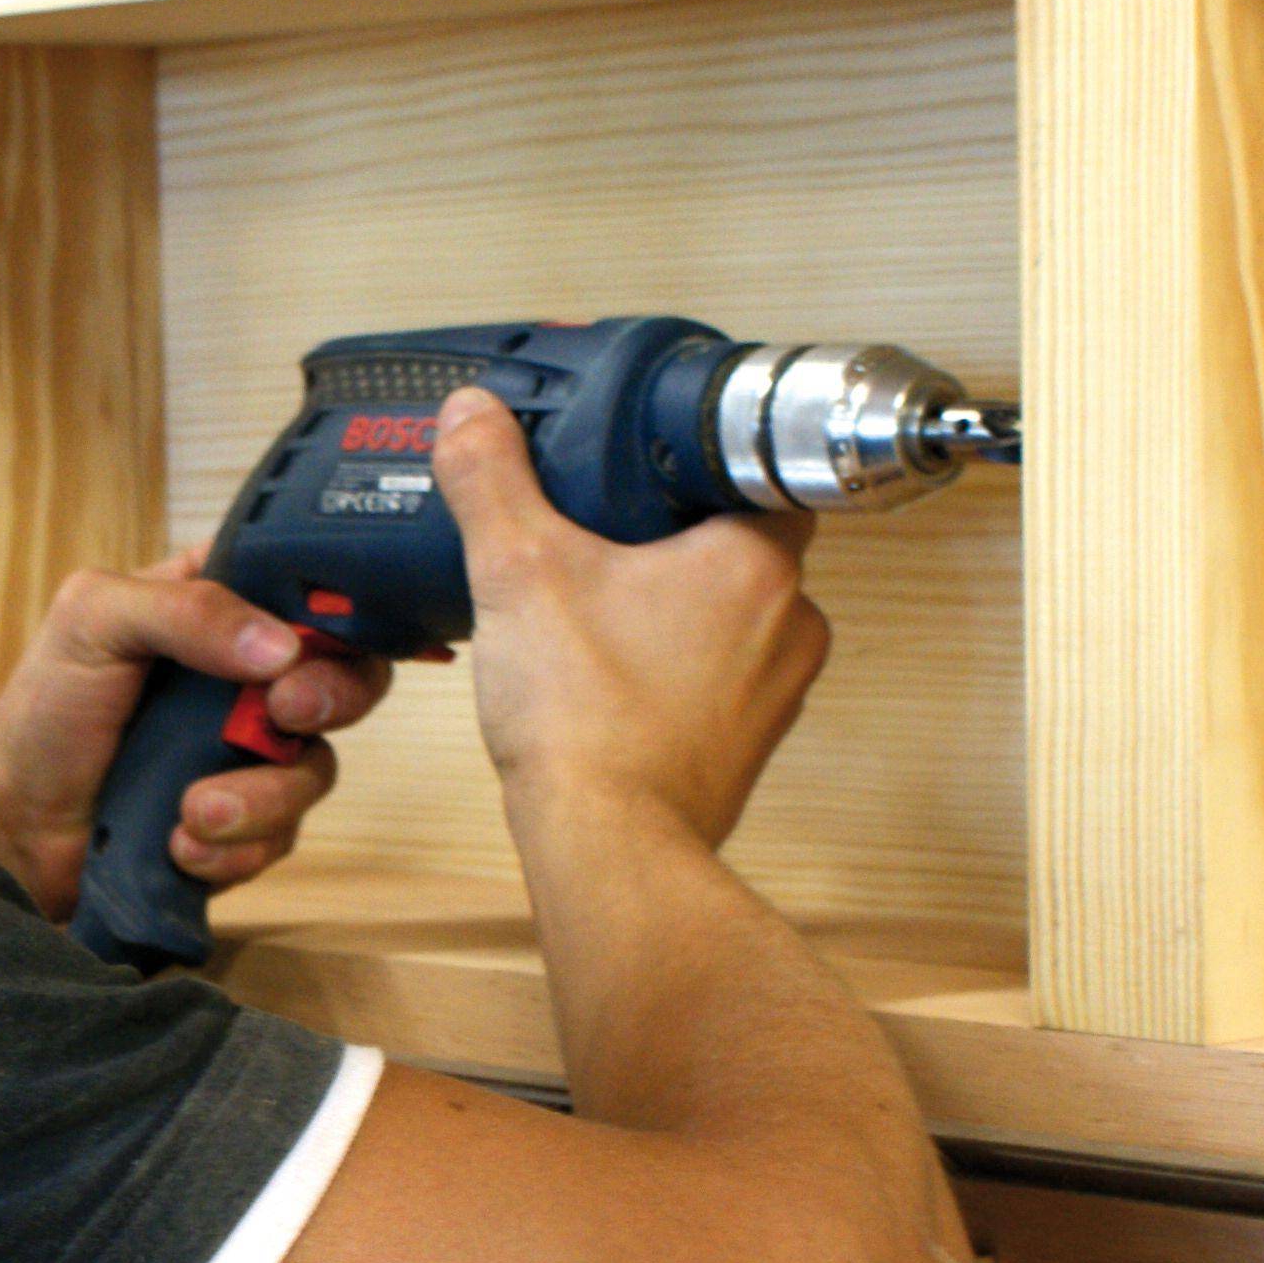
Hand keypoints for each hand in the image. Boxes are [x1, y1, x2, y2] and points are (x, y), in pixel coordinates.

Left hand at [0, 556, 392, 917]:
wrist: (11, 821)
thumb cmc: (45, 708)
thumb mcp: (93, 619)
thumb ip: (184, 610)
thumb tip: (281, 648)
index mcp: (219, 608)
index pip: (314, 592)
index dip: (338, 613)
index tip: (311, 639)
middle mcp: (248, 679)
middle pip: (346, 679)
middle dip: (332, 698)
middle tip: (283, 714)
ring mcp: (249, 756)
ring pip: (314, 771)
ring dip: (261, 797)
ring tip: (193, 811)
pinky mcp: (243, 826)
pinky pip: (279, 839)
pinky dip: (233, 848)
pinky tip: (179, 843)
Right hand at [428, 382, 825, 850]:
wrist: (608, 848)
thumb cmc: (587, 722)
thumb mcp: (518, 570)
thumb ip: (493, 481)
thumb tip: (473, 415)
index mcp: (756, 562)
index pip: (760, 475)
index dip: (703, 461)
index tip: (652, 459)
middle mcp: (790, 624)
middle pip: (742, 545)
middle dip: (675, 537)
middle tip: (606, 530)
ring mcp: (776, 692)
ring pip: (732, 617)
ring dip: (676, 607)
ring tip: (599, 605)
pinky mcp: (747, 745)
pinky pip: (719, 680)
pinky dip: (674, 669)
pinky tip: (611, 673)